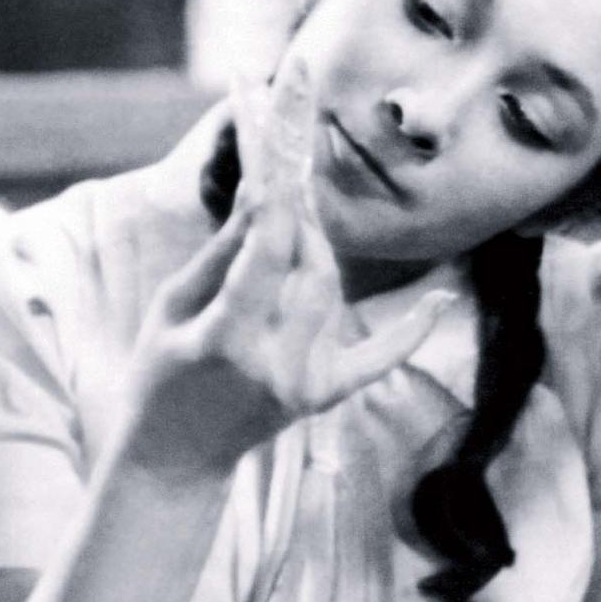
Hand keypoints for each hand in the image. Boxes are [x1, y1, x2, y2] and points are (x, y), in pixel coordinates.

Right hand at [126, 59, 454, 476]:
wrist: (173, 460)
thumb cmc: (159, 375)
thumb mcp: (170, 310)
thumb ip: (221, 256)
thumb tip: (265, 194)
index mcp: (225, 337)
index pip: (267, 249)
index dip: (282, 190)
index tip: (289, 140)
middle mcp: (275, 361)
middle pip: (309, 265)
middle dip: (298, 215)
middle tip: (286, 172)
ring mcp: (305, 383)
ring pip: (331, 291)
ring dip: (316, 249)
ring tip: (293, 217)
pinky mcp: (324, 397)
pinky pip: (376, 359)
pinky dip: (408, 329)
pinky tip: (441, 297)